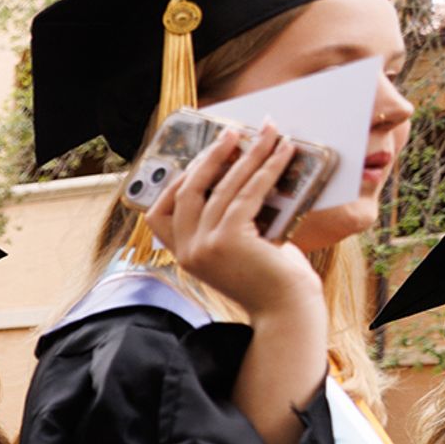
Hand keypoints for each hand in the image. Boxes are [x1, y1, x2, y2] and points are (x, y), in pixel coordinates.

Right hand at [148, 123, 321, 321]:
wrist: (285, 311)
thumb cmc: (269, 280)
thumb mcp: (239, 249)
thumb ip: (227, 222)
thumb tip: (240, 176)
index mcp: (184, 255)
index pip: (159, 214)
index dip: (176, 181)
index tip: (199, 159)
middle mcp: (187, 251)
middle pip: (187, 191)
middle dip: (211, 157)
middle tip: (232, 132)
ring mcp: (203, 246)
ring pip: (221, 187)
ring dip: (248, 154)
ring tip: (268, 132)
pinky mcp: (227, 240)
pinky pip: (246, 194)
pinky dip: (267, 168)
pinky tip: (283, 152)